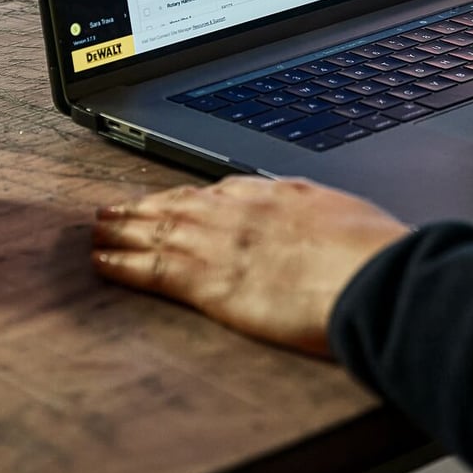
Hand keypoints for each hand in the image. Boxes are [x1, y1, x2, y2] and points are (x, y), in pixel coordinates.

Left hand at [92, 175, 410, 357]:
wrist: (372, 276)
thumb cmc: (375, 254)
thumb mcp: (349, 218)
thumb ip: (322, 219)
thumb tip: (322, 225)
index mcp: (274, 194)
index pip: (217, 191)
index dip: (186, 197)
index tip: (171, 200)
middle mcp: (237, 210)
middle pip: (177, 204)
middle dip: (143, 206)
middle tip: (113, 209)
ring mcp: (217, 242)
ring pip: (154, 230)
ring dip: (121, 229)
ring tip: (97, 229)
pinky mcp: (205, 281)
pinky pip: (149, 268)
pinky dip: (120, 263)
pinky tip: (101, 262)